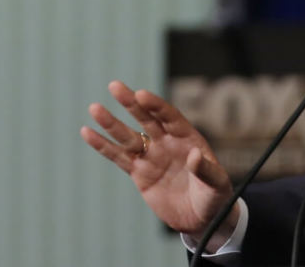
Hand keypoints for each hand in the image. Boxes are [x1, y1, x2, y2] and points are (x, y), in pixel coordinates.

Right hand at [80, 81, 238, 250]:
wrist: (201, 217)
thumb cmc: (214, 195)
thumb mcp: (216, 183)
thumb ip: (205, 169)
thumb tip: (195, 155)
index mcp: (188, 138)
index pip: (170, 117)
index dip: (156, 105)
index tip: (141, 94)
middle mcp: (167, 142)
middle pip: (146, 119)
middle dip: (131, 103)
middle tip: (115, 86)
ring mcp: (152, 156)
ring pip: (128, 136)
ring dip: (111, 123)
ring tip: (95, 108)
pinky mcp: (139, 173)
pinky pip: (118, 157)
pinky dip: (103, 146)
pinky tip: (88, 133)